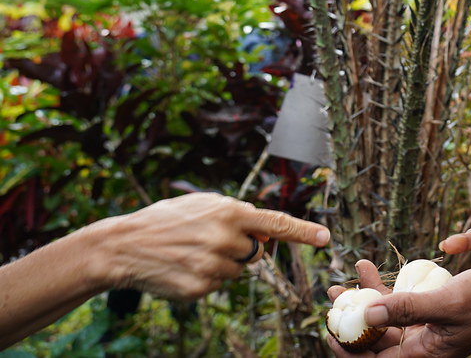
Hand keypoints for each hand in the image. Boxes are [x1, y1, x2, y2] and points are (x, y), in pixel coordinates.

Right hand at [95, 192, 329, 299]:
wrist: (123, 246)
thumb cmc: (167, 220)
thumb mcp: (204, 205)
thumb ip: (238, 215)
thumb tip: (266, 234)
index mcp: (229, 212)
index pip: (275, 223)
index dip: (302, 231)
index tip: (324, 238)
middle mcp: (225, 239)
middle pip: (256, 253)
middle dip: (243, 248)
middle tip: (211, 240)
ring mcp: (212, 266)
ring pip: (237, 271)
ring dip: (223, 263)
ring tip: (192, 251)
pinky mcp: (201, 288)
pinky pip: (219, 285)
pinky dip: (207, 278)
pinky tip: (183, 267)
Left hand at [327, 263, 470, 357]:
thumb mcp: (448, 302)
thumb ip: (408, 309)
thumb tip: (368, 313)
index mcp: (424, 356)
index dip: (347, 347)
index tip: (329, 326)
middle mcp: (422, 348)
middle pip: (374, 340)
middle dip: (350, 319)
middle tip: (332, 295)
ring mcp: (427, 332)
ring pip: (385, 320)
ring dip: (365, 300)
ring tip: (345, 278)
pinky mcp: (433, 316)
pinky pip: (401, 306)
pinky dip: (385, 290)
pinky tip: (369, 268)